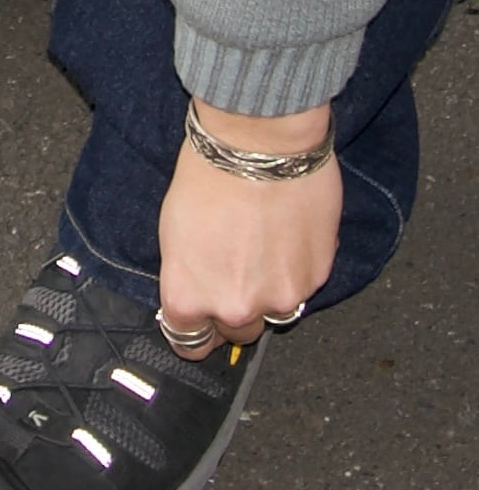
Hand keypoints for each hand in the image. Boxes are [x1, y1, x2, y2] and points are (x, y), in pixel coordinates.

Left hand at [157, 100, 340, 359]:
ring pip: (275, 313)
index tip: (199, 323)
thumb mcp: (173, 235)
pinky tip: (285, 236)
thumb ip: (189, 277)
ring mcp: (280, 297)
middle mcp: (235, 307)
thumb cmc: (206, 179)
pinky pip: (303, 286)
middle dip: (234, 310)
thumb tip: (200, 293)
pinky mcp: (316, 277)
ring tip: (263, 252)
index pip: (188, 342)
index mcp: (190, 298)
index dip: (194, 331)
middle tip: (235, 275)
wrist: (258, 147)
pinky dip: (296, 269)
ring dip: (269, 293)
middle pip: (237, 332)